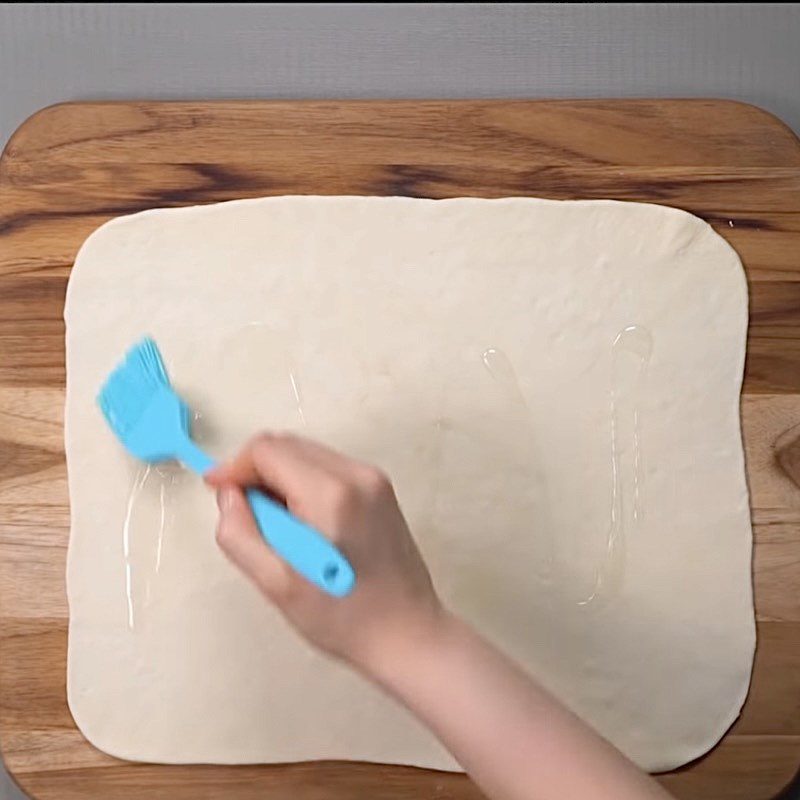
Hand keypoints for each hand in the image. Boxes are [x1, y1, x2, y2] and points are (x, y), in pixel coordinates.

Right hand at [205, 432, 442, 669]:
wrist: (408, 633)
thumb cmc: (342, 618)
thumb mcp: (277, 585)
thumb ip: (240, 534)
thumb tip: (228, 494)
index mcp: (332, 493)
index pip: (267, 450)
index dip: (234, 468)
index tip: (220, 495)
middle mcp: (357, 474)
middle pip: (287, 446)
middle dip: (257, 473)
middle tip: (251, 519)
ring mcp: (374, 478)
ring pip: (306, 454)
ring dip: (280, 479)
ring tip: (279, 528)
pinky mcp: (381, 489)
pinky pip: (327, 468)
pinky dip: (304, 484)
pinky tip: (305, 525)